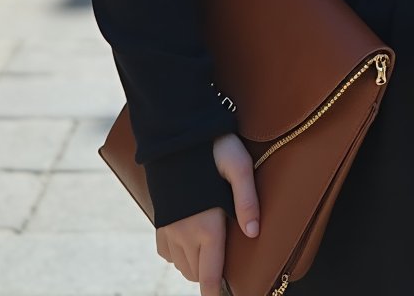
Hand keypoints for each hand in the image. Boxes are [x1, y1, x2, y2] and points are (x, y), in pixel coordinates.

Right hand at [155, 134, 258, 295]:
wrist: (175, 133)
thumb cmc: (212, 147)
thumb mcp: (238, 166)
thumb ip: (247, 200)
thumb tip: (253, 232)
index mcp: (206, 225)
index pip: (210, 274)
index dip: (216, 292)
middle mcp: (184, 233)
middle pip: (196, 273)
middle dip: (210, 276)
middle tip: (225, 268)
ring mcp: (169, 228)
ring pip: (181, 266)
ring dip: (195, 266)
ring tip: (211, 254)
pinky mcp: (160, 220)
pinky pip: (167, 253)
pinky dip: (178, 255)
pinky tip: (190, 242)